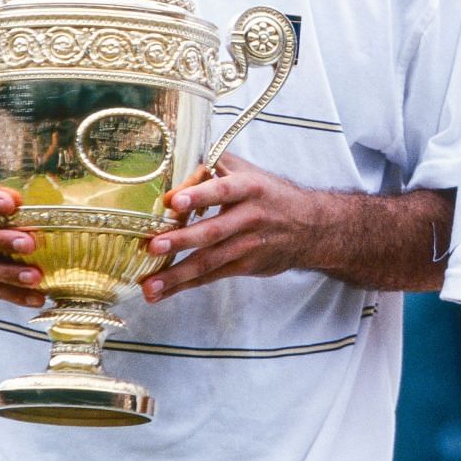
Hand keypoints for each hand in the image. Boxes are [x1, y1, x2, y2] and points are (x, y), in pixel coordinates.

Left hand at [138, 154, 329, 302]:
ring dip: (177, 274)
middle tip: (153, 246)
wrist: (311, 226)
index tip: (173, 202)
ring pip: (209, 261)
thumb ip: (210, 170)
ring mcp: (248, 245)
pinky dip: (185, 285)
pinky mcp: (246, 266)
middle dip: (181, 240)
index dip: (198, 195)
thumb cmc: (268, 193)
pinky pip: (212, 277)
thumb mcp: (246, 171)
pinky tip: (162, 291)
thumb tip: (171, 180)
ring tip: (149, 284)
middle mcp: (250, 217)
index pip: (222, 190)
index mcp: (248, 187)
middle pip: (213, 231)